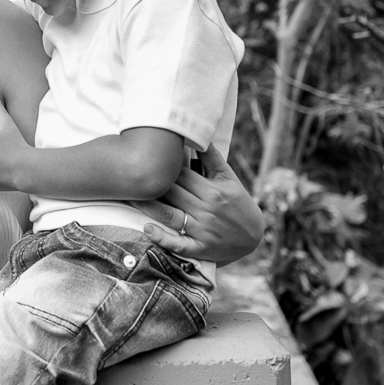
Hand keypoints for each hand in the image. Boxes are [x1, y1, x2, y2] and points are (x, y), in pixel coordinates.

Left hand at [131, 144, 263, 265]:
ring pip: (170, 216)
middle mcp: (207, 210)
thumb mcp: (229, 179)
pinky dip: (162, 238)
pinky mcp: (200, 248)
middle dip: (151, 184)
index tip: (147, 159)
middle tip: (129, 175)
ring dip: (148, 207)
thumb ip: (212, 158)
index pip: (182, 175)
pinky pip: (178, 244)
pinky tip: (147, 228)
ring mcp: (203, 230)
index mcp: (213, 191)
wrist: (254, 236)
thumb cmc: (239, 203)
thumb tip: (198, 136)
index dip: (164, 167)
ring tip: (129, 197)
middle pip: (173, 193)